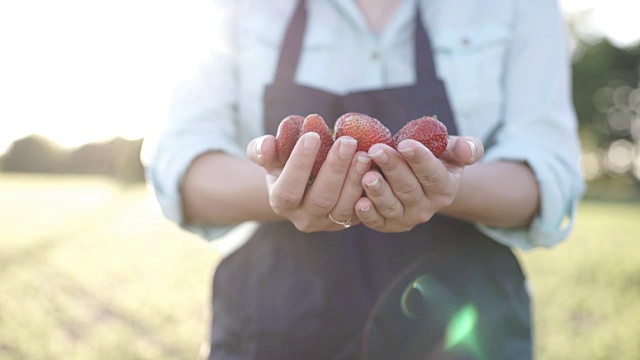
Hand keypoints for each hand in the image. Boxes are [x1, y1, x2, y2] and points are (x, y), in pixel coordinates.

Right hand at [247, 133, 370, 231]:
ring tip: (364, 153)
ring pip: (344, 206)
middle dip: (335, 168)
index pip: (288, 189)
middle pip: (321, 198)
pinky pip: (363, 210)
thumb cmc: (284, 166)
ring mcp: (329, 223)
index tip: (313, 136)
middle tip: (347, 141)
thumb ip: (263, 150)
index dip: (300, 163)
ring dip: (355, 179)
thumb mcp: (270, 157)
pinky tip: (375, 168)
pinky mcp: (350, 221)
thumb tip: (267, 143)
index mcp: (281, 202)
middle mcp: (304, 219)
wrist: (303, 187)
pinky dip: (369, 190)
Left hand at [354, 136, 483, 231]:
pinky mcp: (387, 225)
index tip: (405, 143)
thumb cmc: (436, 159)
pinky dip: (368, 215)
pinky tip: (359, 203)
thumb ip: (465, 148)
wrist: (421, 180)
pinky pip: (377, 222)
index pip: (433, 174)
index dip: (419, 159)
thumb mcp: (453, 151)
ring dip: (378, 192)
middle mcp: (427, 207)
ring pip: (392, 206)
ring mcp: (406, 218)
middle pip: (408, 188)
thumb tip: (468, 150)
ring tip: (367, 175)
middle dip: (392, 167)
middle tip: (376, 149)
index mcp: (445, 188)